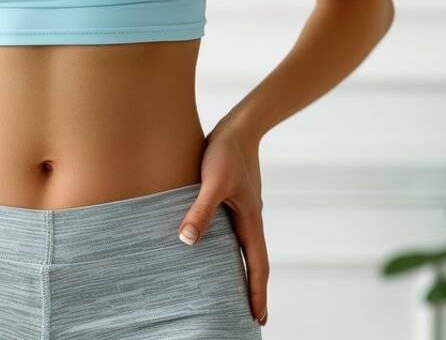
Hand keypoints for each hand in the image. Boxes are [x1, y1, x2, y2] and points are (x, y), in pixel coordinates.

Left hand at [178, 128, 268, 325]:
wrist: (238, 126)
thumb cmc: (225, 152)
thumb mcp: (212, 182)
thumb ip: (200, 210)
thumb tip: (187, 241)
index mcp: (250, 221)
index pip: (257, 266)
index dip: (257, 293)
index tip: (258, 318)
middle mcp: (249, 220)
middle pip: (254, 263)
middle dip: (253, 291)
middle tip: (250, 317)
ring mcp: (242, 211)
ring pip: (244, 250)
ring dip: (242, 272)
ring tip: (233, 293)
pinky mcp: (232, 201)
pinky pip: (233, 235)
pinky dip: (229, 252)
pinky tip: (214, 253)